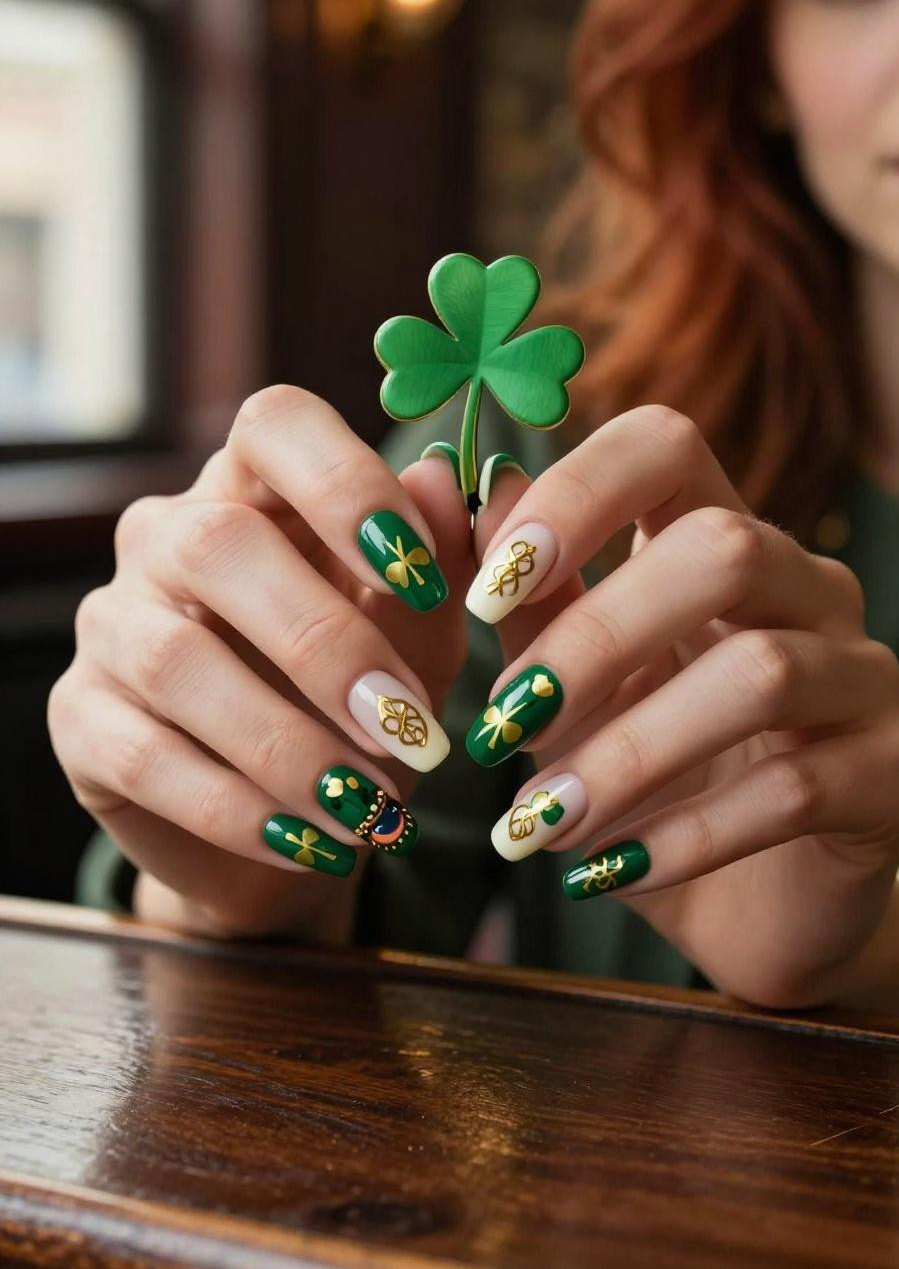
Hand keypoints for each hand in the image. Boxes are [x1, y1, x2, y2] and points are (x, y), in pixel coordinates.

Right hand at [48, 386, 471, 939]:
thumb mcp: (423, 642)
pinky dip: (238, 807)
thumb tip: (447, 479)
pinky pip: (142, 755)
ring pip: (174, 661)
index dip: (345, 483)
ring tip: (370, 810)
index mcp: (259, 489)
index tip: (420, 571)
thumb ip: (437, 570)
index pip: (274, 426)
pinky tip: (310, 843)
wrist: (297, 826)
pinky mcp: (80, 720)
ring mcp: (113, 624)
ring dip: (287, 744)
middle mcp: (169, 537)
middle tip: (412, 733)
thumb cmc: (365, 706)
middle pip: (218, 544)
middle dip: (327, 645)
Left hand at [465, 406, 898, 1010]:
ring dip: (628, 753)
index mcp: (721, 540)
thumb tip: (471, 494)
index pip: (667, 447)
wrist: (749, 907)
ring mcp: (862, 674)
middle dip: (596, 637)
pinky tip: (605, 872)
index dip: (578, 494)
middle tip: (501, 725)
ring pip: (762, 672)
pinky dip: (683, 836)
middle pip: (725, 548)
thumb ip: (533, 603)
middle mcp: (807, 587)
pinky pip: (795, 789)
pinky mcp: (893, 769)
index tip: (491, 586)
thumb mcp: (571, 693)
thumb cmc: (649, 781)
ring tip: (537, 823)